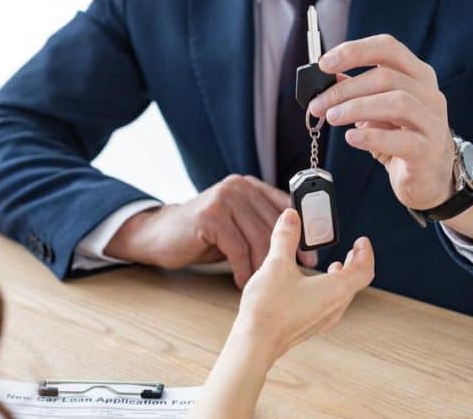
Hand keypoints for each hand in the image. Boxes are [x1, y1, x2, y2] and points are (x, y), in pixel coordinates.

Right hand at [105, 175, 317, 287]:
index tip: (313, 255)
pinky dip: (244, 270)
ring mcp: (224, 198)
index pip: (285, 205)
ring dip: (264, 266)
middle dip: (287, 253)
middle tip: (298, 275)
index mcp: (250, 186)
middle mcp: (239, 186)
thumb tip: (299, 248)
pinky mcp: (210, 216)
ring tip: (268, 286)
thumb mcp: (237, 227)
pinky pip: (237, 248)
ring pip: (257, 238)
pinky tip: (244, 284)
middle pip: (273, 224)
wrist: (160, 235)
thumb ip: (261, 228)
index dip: (302, 231)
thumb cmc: (204, 236)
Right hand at [233, 209, 374, 360]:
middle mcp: (334, 307)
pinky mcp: (309, 326)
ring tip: (332, 266)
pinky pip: (328, 305)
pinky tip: (309, 286)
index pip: (364, 270)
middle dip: (354, 264)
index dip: (366, 253)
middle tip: (352, 251)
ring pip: (341, 295)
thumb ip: (286, 238)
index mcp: (336, 289)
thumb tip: (291, 217)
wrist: (255, 342)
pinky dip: (327, 290)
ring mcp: (323, 320)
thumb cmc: (270, 306)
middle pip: (354, 283)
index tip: (362, 241)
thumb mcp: (277, 264)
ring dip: (340, 278)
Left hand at [308, 34, 455, 210]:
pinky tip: (351, 137)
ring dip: (356, 108)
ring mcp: (433, 122)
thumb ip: (357, 92)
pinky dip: (372, 137)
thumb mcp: (377, 110)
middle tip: (318, 105)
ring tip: (331, 118)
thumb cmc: (401, 138)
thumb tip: (326, 79)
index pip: (387, 48)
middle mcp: (429, 93)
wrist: (429, 177)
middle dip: (345, 89)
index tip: (324, 64)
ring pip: (397, 103)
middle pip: (386, 77)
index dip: (354, 51)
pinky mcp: (428, 151)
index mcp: (417, 75)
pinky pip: (402, 140)